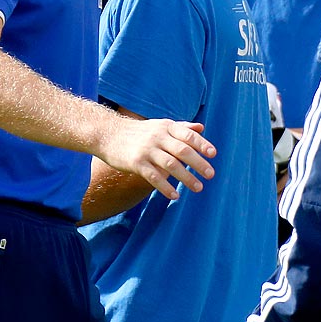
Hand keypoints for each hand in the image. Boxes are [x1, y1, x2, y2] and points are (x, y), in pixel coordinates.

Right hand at [98, 116, 216, 201]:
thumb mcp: (160, 125)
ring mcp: (147, 150)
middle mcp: (158, 137)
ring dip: (186, 177)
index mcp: (166, 127)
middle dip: (198, 163)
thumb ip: (181, 127)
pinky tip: (175, 196)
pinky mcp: (136, 163)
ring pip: (171, 165)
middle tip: (210, 175)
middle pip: (182, 150)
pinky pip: (154, 177)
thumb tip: (202, 127)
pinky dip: (165, 187)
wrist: (107, 134)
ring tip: (198, 188)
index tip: (213, 154)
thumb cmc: (139, 132)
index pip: (188, 135)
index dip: (202, 144)